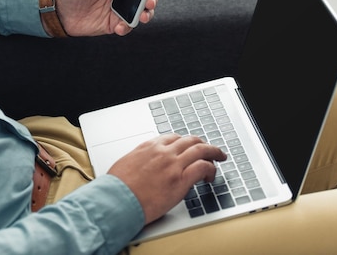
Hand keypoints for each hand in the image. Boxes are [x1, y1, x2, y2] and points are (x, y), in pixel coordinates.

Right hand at [107, 134, 226, 224]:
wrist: (117, 199)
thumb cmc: (118, 186)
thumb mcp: (126, 163)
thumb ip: (140, 159)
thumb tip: (143, 163)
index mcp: (149, 146)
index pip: (173, 138)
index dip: (185, 142)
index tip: (189, 147)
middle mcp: (163, 152)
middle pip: (190, 141)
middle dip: (203, 144)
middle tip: (211, 150)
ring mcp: (173, 164)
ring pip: (201, 150)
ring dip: (213, 153)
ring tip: (219, 158)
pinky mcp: (180, 180)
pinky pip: (203, 168)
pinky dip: (211, 170)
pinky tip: (210, 177)